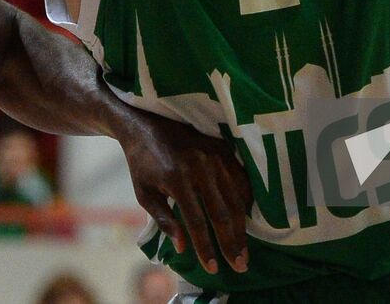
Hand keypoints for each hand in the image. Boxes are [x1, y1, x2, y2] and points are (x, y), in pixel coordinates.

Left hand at [119, 110, 251, 274]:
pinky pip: (241, 179)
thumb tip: (183, 246)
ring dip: (242, 227)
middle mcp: (200, 167)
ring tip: (244, 249)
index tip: (213, 268)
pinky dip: (246, 201)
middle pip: (222, 213)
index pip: (197, 222)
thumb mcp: (143, 193)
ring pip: (236, 197)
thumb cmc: (143, 162)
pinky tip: (246, 218)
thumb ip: (163, 219)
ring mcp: (215, 156)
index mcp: (177, 179)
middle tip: (240, 266)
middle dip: (232, 243)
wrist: (147, 122)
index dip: (206, 247)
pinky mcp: (224, 148)